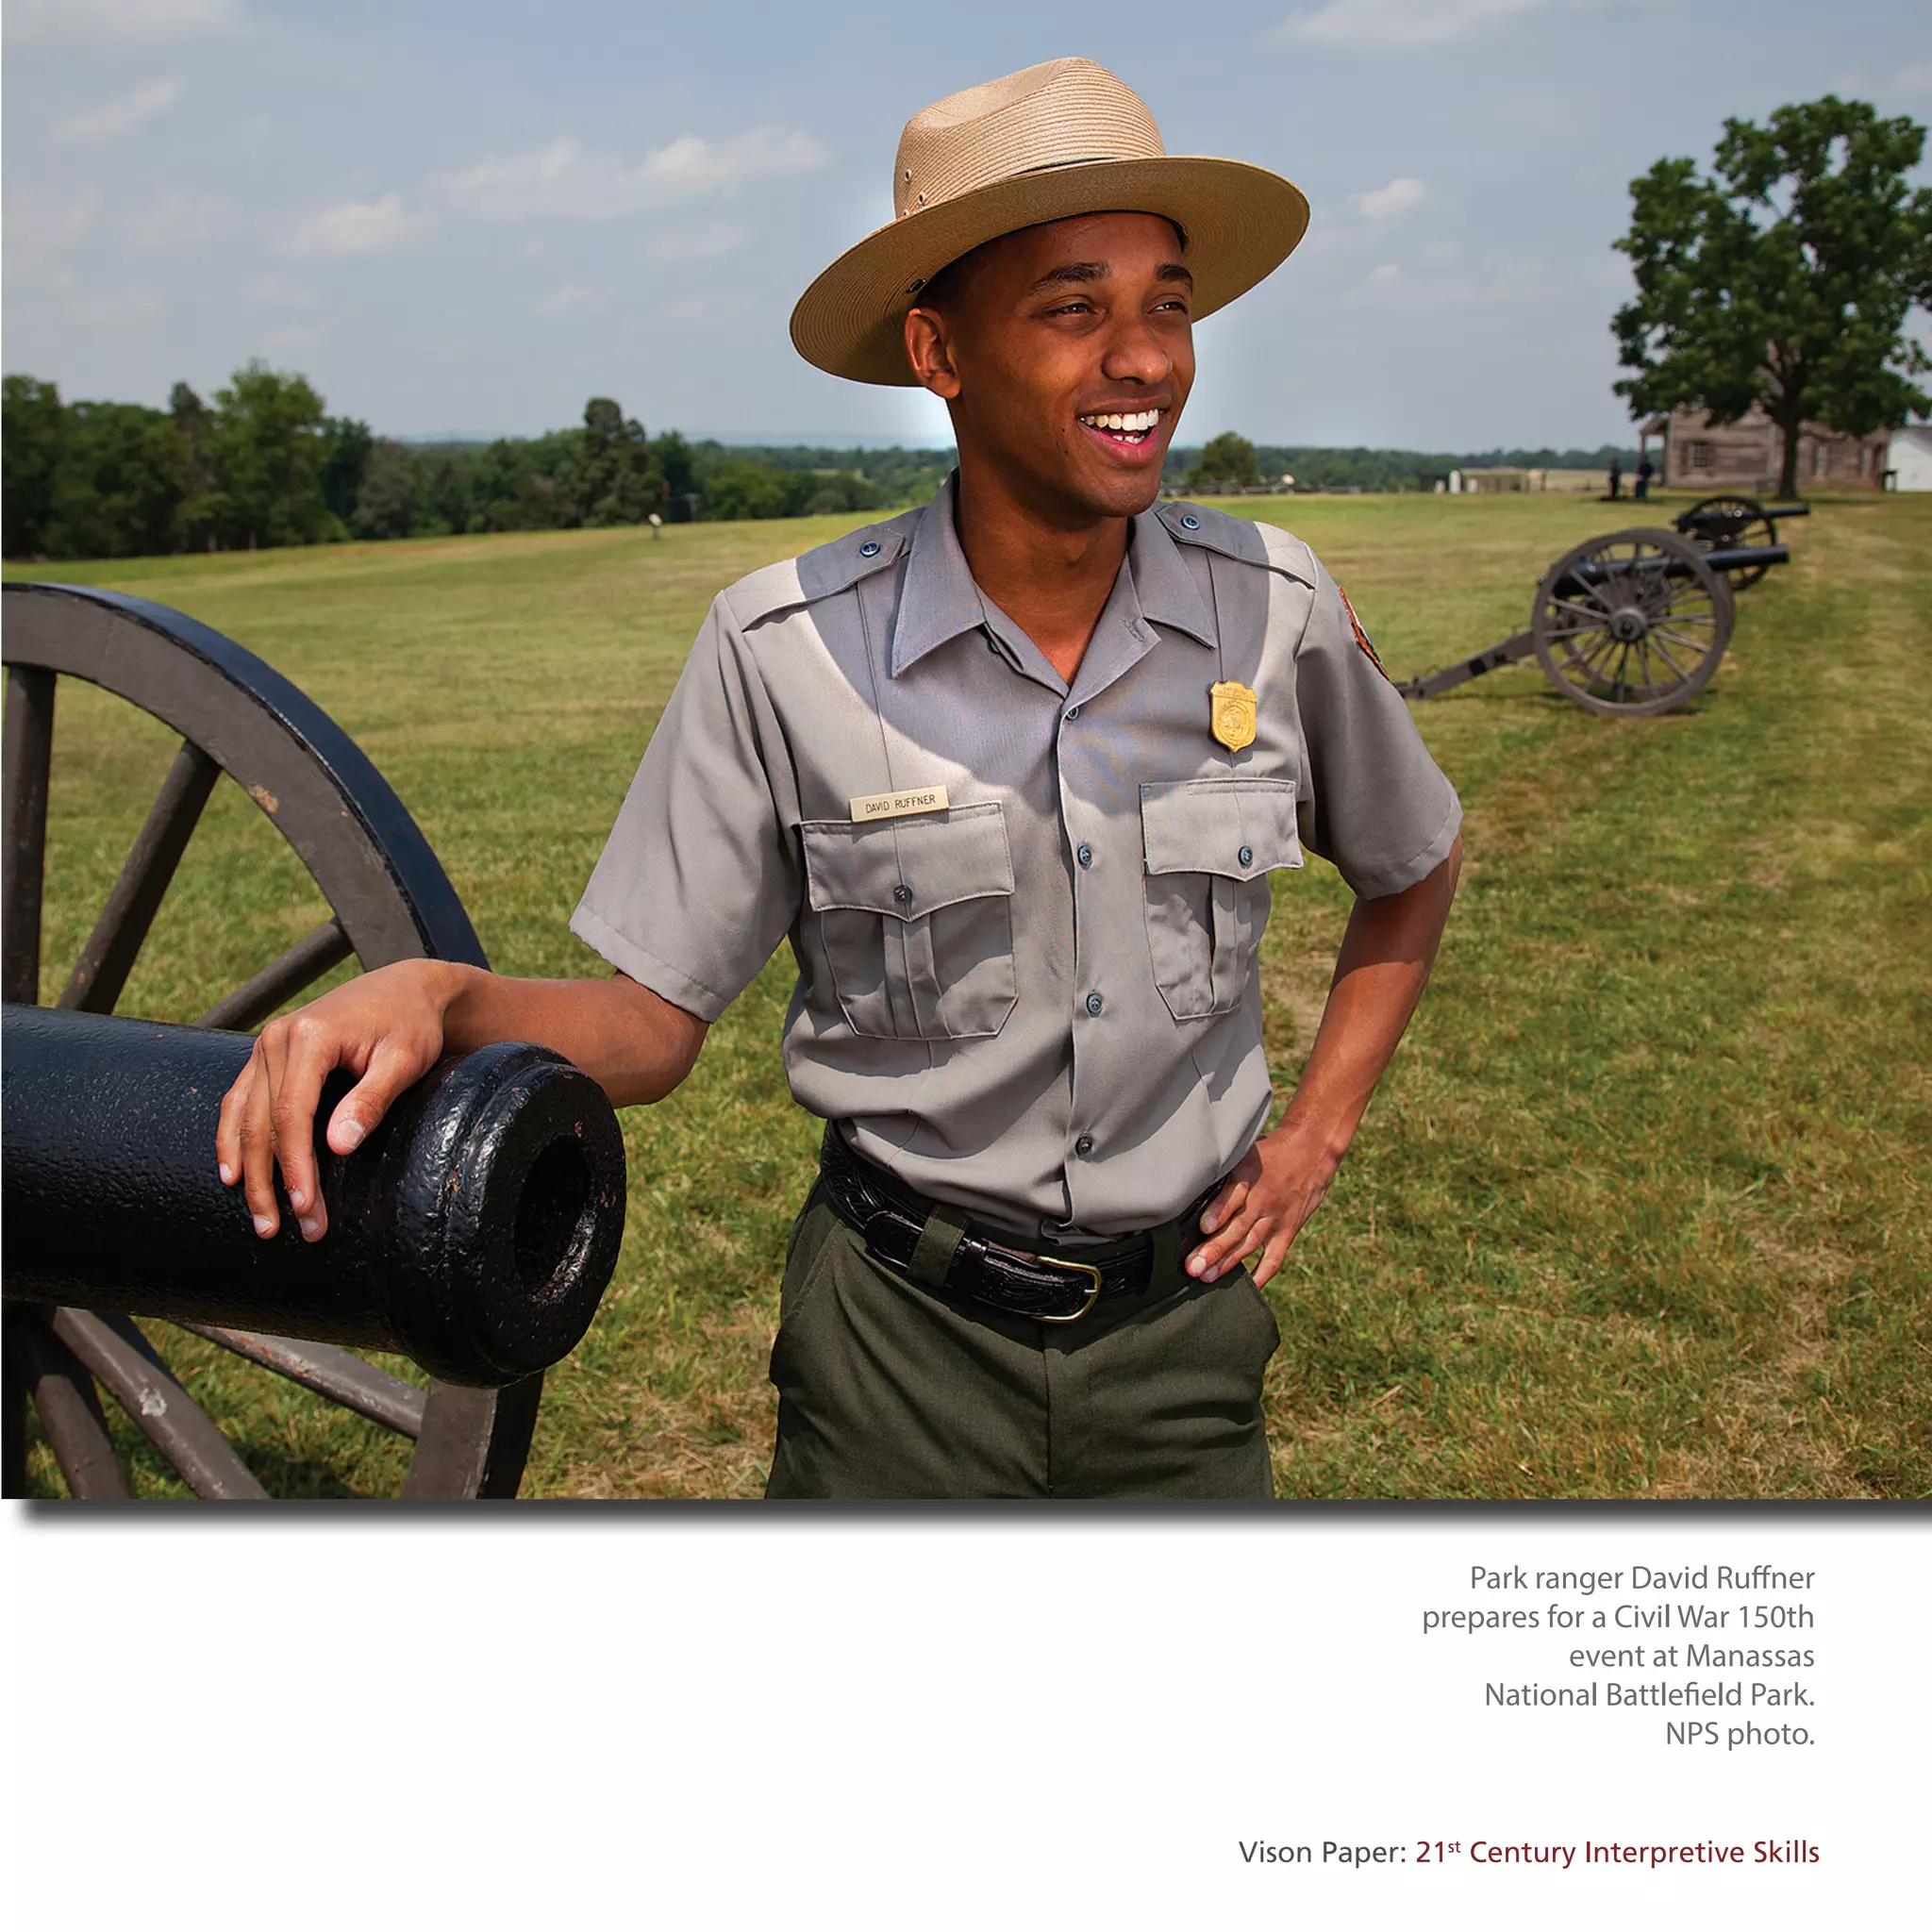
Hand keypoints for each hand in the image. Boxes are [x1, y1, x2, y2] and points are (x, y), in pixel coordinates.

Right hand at [214, 959, 458, 1243]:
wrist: (406, 989)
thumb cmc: (411, 1024)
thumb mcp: (404, 1059)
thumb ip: (372, 1099)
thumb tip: (337, 1146)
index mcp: (309, 1037)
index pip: (291, 1113)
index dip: (295, 1165)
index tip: (305, 1206)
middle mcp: (277, 1038)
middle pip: (259, 1121)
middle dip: (269, 1181)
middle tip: (280, 1230)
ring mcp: (266, 1045)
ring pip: (242, 1116)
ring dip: (246, 1170)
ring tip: (260, 1218)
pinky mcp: (267, 1055)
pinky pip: (239, 1100)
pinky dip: (232, 1138)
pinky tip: (233, 1174)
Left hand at [1184, 1123, 1341, 1288]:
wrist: (1312, 1150)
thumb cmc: (1269, 1151)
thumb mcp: (1245, 1151)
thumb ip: (1223, 1171)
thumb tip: (1190, 1188)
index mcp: (1248, 1175)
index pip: (1233, 1195)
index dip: (1219, 1211)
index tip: (1204, 1227)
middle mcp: (1262, 1198)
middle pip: (1237, 1226)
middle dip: (1214, 1248)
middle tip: (1193, 1266)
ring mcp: (1276, 1217)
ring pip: (1250, 1243)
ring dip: (1228, 1262)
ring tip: (1207, 1277)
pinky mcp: (1288, 1230)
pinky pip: (1274, 1257)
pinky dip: (1261, 1274)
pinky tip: (1248, 1286)